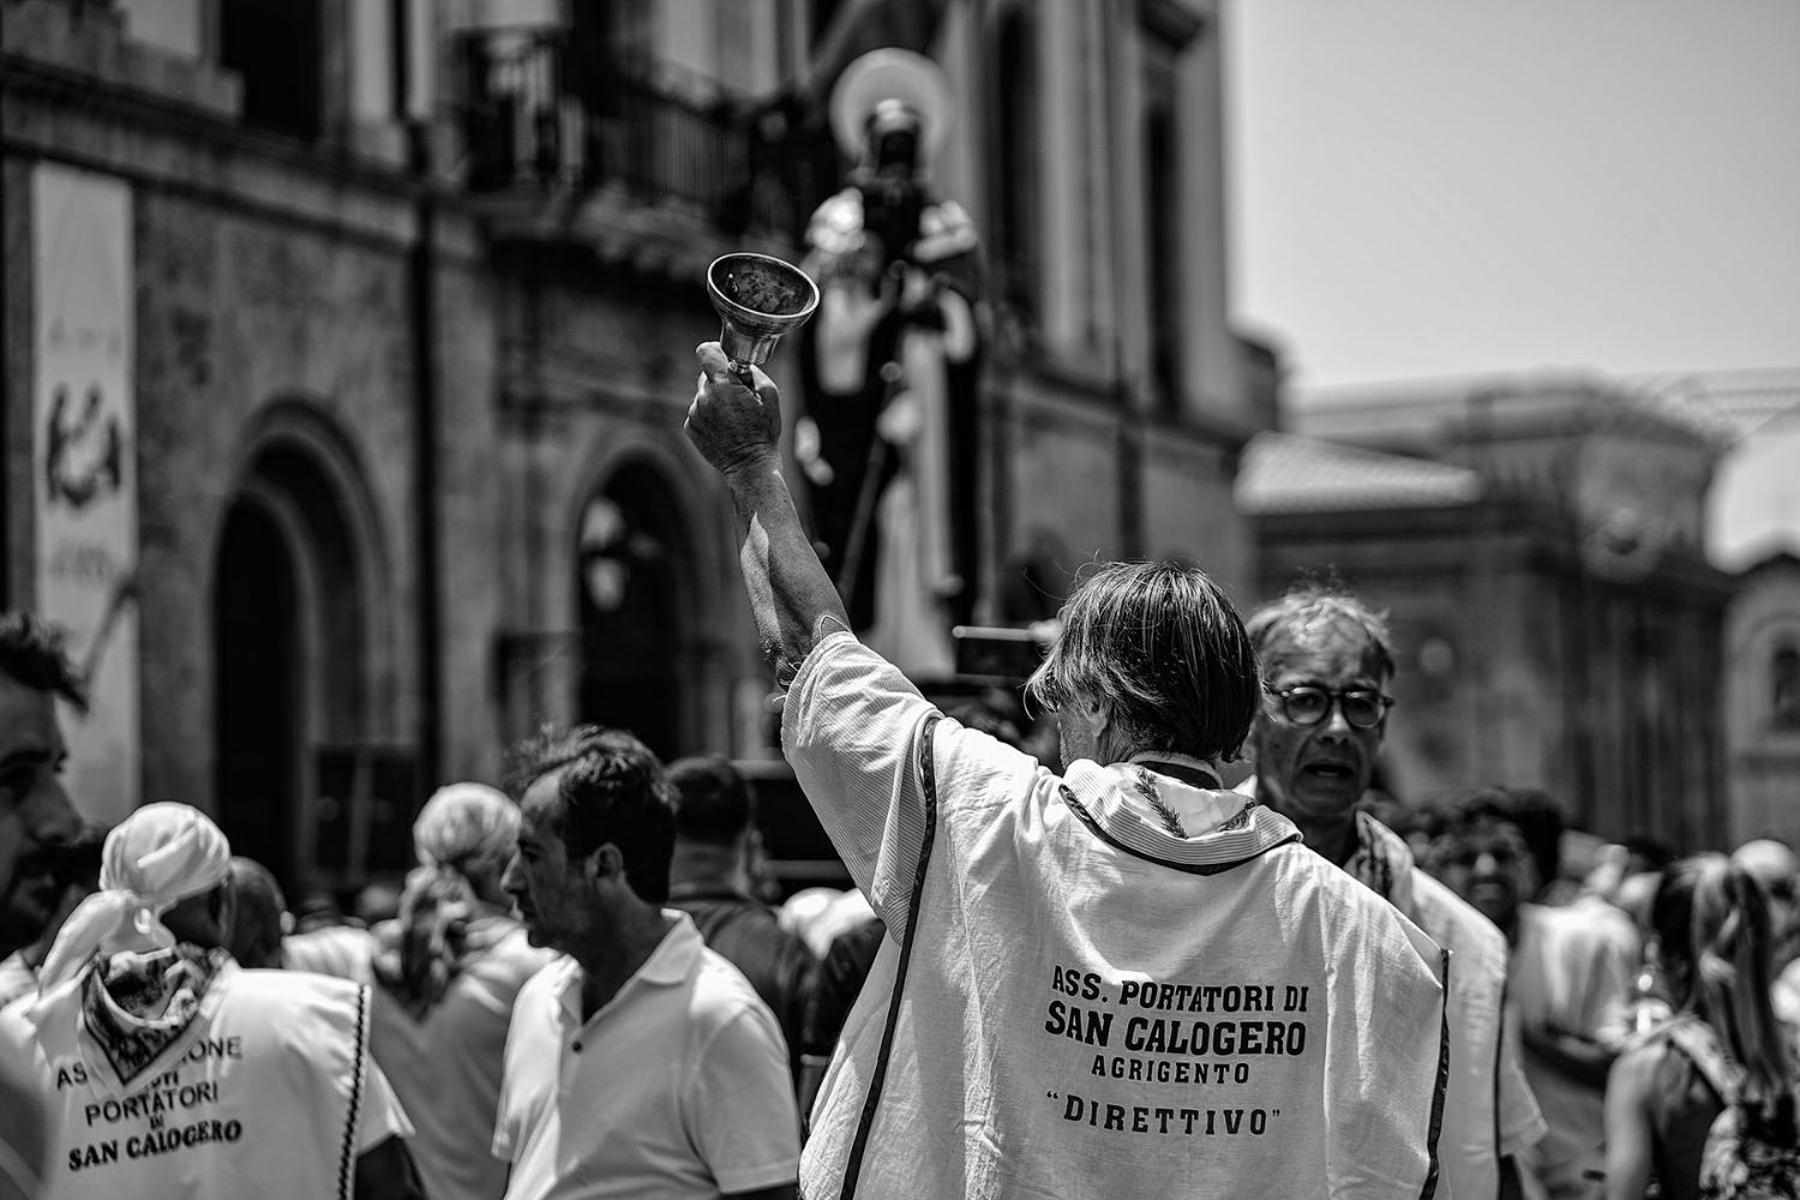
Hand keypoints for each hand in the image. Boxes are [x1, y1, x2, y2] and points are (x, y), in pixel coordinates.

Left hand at [686, 342, 782, 476]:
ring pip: (703, 395)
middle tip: (739, 399)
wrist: (750, 465)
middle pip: (707, 376)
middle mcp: (704, 397)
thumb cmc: (764, 431)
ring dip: (715, 400)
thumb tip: (740, 364)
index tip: (724, 358)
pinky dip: (709, 416)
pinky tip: (724, 428)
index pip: (705, 352)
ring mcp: (695, 413)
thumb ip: (754, 372)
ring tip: (733, 418)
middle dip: (722, 382)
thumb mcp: (770, 395)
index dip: (715, 351)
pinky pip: (698, 412)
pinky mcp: (690, 427)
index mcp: (723, 385)